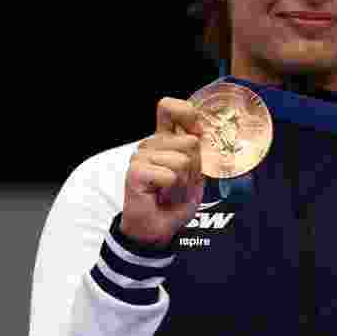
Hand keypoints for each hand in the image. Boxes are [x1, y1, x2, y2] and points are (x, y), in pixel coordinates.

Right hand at [121, 98, 207, 247]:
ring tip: (171, 190)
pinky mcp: (135, 171)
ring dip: (184, 181)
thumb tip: (200, 133)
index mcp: (165, 139)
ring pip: (182, 160)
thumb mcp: (195, 172)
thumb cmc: (175, 199)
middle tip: (181, 182)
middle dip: (194, 167)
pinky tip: (160, 195)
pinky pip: (170, 175)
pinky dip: (173, 189)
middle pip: (190, 141)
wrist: (158, 227)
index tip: (197, 131)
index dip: (187, 114)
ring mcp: (141, 156)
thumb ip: (197, 150)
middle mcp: (151, 143)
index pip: (169, 108)